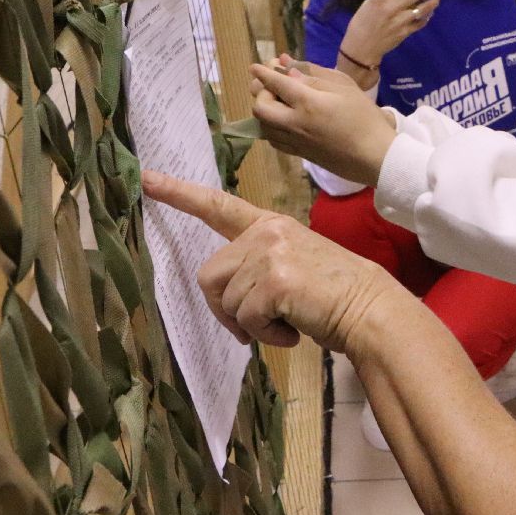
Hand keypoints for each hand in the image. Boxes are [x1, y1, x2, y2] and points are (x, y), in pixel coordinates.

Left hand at [141, 169, 403, 353]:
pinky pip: (246, 320)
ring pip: (226, 301)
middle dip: (226, 308)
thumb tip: (229, 301)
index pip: (219, 206)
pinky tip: (293, 329)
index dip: (179, 194)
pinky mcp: (274, 281)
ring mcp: (270, 254)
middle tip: (256, 324)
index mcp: (270, 225)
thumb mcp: (292, 267)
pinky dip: (266, 335)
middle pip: (209, 275)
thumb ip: (257, 268)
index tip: (146, 179)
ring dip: (251, 324)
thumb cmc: (332, 295)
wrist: (368, 308)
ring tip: (287, 320)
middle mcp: (266, 232)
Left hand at [250, 58, 398, 184]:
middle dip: (262, 93)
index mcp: (307, 103)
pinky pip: (274, 140)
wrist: (375, 156)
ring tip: (279, 102)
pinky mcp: (300, 154)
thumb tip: (289, 68)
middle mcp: (294, 123)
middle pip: (260, 108)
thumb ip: (315, 76)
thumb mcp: (345, 88)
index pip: (276, 83)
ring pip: (263, 126)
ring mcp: (295, 142)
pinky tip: (283, 122)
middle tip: (276, 86)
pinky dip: (271, 127)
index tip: (256, 66)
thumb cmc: (365, 118)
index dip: (263, 73)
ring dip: (265, 111)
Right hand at [340, 0, 444, 70]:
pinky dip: (426, 17)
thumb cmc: (360, 24)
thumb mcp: (367, 5)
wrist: (361, 49)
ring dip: (432, 1)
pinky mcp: (406, 32)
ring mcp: (401, 21)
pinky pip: (420, 23)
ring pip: (423, 9)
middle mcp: (392, 8)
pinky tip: (430, 12)